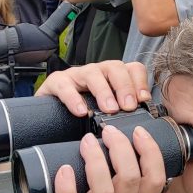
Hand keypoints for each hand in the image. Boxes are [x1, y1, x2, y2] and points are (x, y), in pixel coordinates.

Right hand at [36, 60, 151, 116]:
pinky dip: (73, 98)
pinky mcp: (56, 83)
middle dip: (124, 86)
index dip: (140, 82)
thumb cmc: (83, 113)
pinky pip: (65, 86)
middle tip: (128, 107)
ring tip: (109, 109)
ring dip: (103, 91)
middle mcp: (97, 72)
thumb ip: (124, 113)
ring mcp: (76, 75)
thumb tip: (144, 125)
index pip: (132, 68)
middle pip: (115, 67)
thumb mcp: (106, 112)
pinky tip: (81, 111)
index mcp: (113, 77)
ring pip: (93, 73)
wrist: (47, 114)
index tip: (144, 101)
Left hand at [45, 124, 165, 192]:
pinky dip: (66, 188)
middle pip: (129, 178)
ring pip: (103, 191)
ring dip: (95, 161)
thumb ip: (131, 188)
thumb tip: (125, 146)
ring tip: (87, 142)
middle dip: (120, 148)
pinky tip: (64, 170)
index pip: (154, 179)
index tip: (139, 131)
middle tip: (109, 131)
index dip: (150, 152)